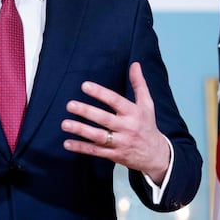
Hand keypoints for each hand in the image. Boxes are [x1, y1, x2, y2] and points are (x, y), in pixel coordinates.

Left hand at [61, 62, 169, 184]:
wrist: (155, 154)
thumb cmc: (147, 125)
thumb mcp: (147, 104)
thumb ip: (139, 83)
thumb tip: (135, 64)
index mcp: (133, 113)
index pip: (115, 101)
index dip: (100, 93)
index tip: (84, 86)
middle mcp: (127, 127)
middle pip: (104, 119)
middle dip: (87, 112)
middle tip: (70, 105)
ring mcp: (120, 143)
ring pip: (98, 137)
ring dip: (81, 130)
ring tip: (65, 124)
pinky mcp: (114, 155)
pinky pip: (96, 152)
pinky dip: (81, 148)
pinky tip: (67, 143)